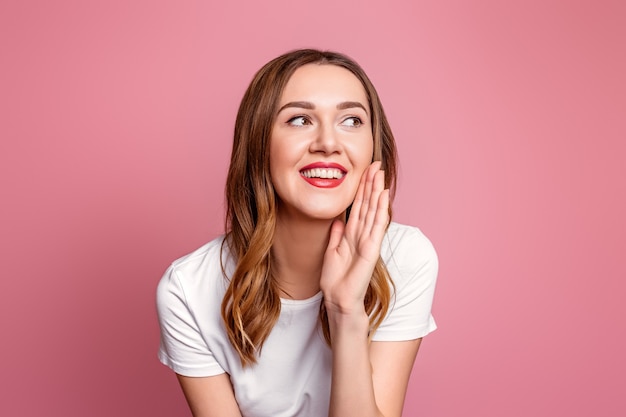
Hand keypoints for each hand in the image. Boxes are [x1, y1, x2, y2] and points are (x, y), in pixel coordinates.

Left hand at [320, 161, 389, 315]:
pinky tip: (383, 196)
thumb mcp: (332, 251)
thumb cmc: (335, 280)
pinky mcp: (371, 249)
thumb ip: (336, 235)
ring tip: (380, 174)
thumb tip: (338, 220)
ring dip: (377, 192)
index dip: (361, 189)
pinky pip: (376, 225)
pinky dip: (380, 210)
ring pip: (373, 210)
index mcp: (352, 234)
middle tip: (375, 164)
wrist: (338, 299)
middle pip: (367, 204)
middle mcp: (362, 235)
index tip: (365, 172)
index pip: (358, 207)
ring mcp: (368, 241)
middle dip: (371, 184)